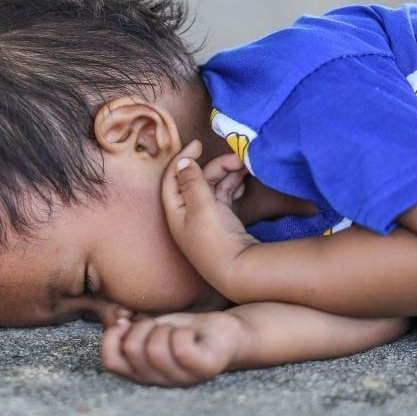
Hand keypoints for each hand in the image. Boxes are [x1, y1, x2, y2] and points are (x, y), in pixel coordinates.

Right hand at [100, 310, 251, 386]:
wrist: (227, 332)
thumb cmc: (188, 331)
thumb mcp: (153, 329)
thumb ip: (131, 333)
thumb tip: (119, 326)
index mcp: (144, 373)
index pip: (111, 362)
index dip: (112, 338)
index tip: (126, 323)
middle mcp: (160, 381)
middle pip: (133, 349)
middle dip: (144, 326)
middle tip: (161, 326)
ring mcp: (183, 378)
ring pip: (155, 348)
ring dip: (165, 328)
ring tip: (178, 331)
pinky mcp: (204, 368)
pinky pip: (180, 347)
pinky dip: (183, 331)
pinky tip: (192, 334)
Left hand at [161, 140, 257, 295]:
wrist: (239, 271)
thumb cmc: (215, 239)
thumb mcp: (201, 206)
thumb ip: (192, 182)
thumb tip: (183, 162)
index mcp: (175, 212)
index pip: (172, 179)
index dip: (182, 159)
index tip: (198, 144)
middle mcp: (187, 216)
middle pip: (196, 181)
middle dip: (215, 167)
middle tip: (236, 158)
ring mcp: (206, 221)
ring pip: (213, 188)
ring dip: (227, 175)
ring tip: (244, 167)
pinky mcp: (223, 224)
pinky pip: (225, 198)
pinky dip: (232, 187)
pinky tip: (244, 182)